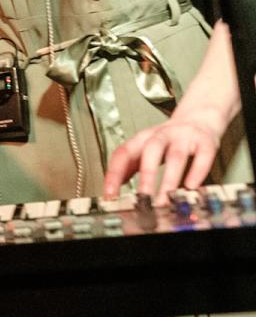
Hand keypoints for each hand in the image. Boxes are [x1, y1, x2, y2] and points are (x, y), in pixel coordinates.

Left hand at [103, 107, 227, 201]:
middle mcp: (162, 135)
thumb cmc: (168, 138)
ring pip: (176, 157)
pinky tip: (191, 186)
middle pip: (151, 152)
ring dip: (170, 179)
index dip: (115, 173)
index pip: (123, 153)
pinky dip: (197, 172)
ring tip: (165, 199)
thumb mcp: (145, 147)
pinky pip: (202, 156)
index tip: (111, 194)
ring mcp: (184, 137)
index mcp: (142, 138)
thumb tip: (112, 188)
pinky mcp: (206, 142)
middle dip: (146, 176)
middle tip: (142, 197)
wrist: (198, 117)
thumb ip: (129, 166)